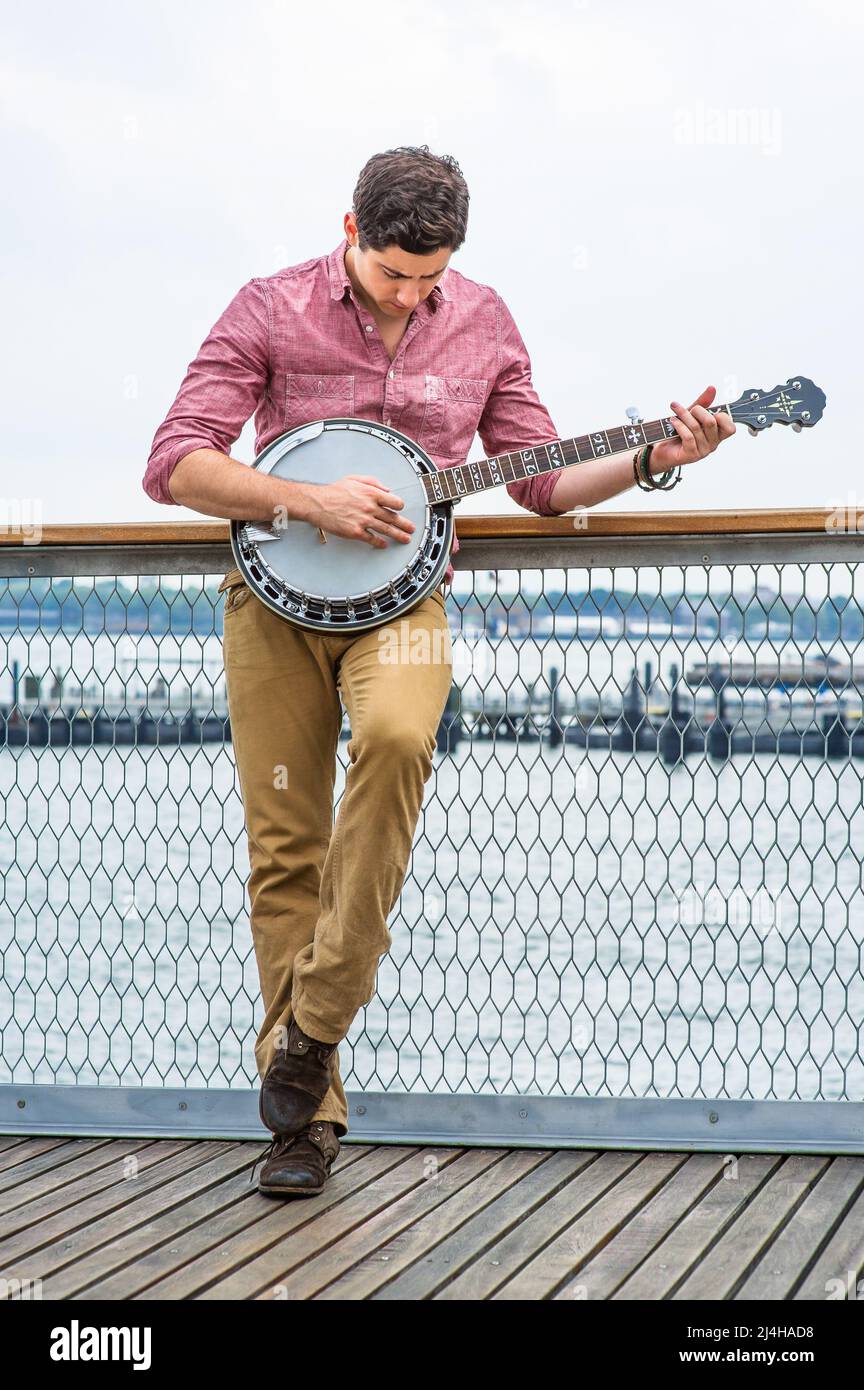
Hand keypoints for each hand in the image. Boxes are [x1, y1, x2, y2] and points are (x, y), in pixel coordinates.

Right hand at [297, 474, 415, 548]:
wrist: (317, 503)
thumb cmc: (334, 491)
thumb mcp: (354, 479)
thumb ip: (373, 482)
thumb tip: (387, 490)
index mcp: (371, 493)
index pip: (395, 502)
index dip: (399, 506)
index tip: (400, 510)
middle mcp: (370, 507)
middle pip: (393, 518)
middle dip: (405, 525)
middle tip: (411, 529)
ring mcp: (363, 520)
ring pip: (386, 529)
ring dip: (398, 535)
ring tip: (405, 539)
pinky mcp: (355, 532)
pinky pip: (372, 539)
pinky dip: (380, 543)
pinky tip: (384, 544)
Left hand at [649, 384, 735, 472]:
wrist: (663, 450)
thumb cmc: (679, 433)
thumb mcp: (692, 415)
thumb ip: (703, 403)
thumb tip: (712, 388)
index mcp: (717, 435)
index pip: (730, 428)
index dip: (722, 416)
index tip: (708, 410)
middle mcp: (712, 444)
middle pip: (711, 422)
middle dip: (698, 411)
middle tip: (690, 410)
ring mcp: (702, 451)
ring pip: (696, 428)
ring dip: (684, 415)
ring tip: (676, 411)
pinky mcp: (690, 455)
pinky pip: (688, 436)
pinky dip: (679, 425)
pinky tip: (673, 420)